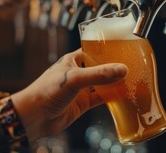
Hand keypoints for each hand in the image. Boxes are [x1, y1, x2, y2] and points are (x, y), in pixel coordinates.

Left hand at [11, 49, 127, 140]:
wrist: (34, 116)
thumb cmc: (46, 91)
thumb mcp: (75, 78)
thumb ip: (99, 74)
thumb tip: (122, 69)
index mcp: (72, 60)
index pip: (92, 50)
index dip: (106, 49)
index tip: (122, 49)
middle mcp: (77, 73)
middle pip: (99, 68)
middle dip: (113, 68)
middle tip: (131, 65)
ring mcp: (80, 89)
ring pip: (102, 84)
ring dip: (114, 83)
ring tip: (131, 79)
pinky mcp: (82, 104)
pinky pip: (100, 98)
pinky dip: (111, 97)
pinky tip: (122, 95)